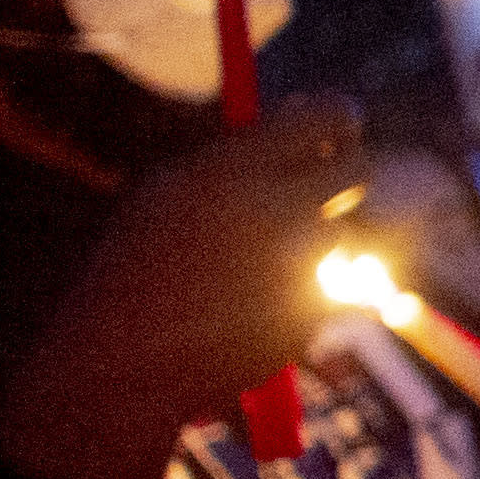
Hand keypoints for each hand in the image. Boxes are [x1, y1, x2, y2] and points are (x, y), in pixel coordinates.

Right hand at [0, 94, 366, 478]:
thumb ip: (237, 154)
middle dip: (344, 166)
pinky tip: (239, 308)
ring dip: (305, 237)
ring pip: (335, 233)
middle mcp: (276, 214)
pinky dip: (294, 288)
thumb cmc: (136, 265)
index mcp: (234, 172)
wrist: (122, 363)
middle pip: (358, 170)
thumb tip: (303, 118)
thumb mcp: (168, 190)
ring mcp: (299, 270)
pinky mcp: (309, 317)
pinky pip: (323, 286)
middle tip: (327, 173)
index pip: (326, 116)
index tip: (337, 121)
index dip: (337, 114)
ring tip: (237, 266)